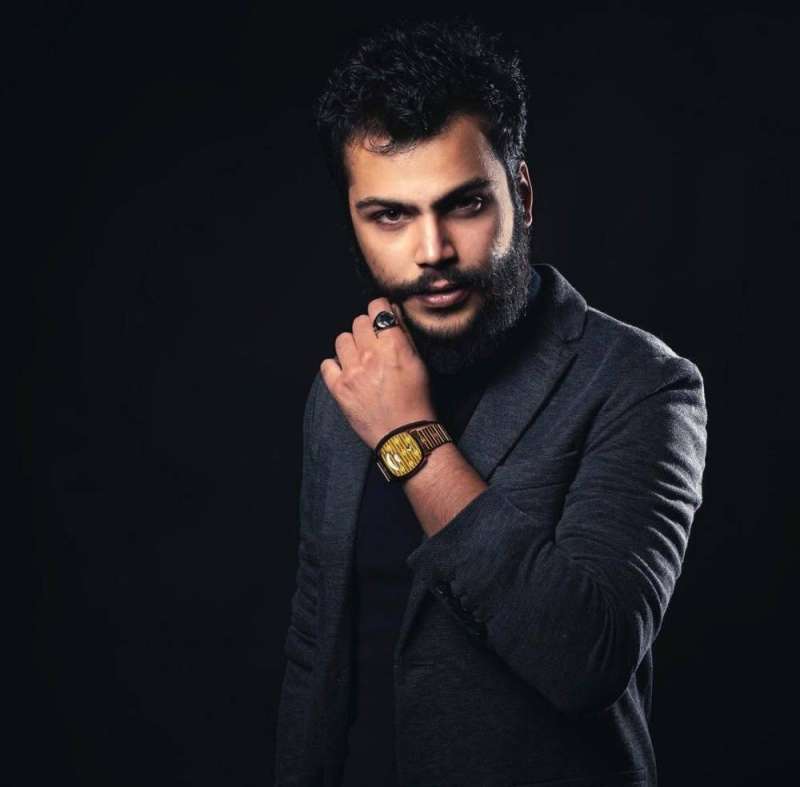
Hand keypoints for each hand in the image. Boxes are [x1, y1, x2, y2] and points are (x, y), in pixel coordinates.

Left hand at [320, 297, 437, 449]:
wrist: (404, 434)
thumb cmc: (417, 400)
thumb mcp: (419, 363)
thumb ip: (404, 335)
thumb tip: (392, 313)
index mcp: (394, 346)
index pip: (377, 308)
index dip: (379, 310)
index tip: (380, 317)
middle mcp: (370, 355)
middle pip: (358, 322)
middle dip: (366, 329)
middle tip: (373, 343)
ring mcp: (352, 372)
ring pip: (342, 339)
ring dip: (351, 345)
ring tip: (360, 358)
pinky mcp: (339, 389)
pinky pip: (326, 364)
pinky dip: (335, 366)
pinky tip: (347, 372)